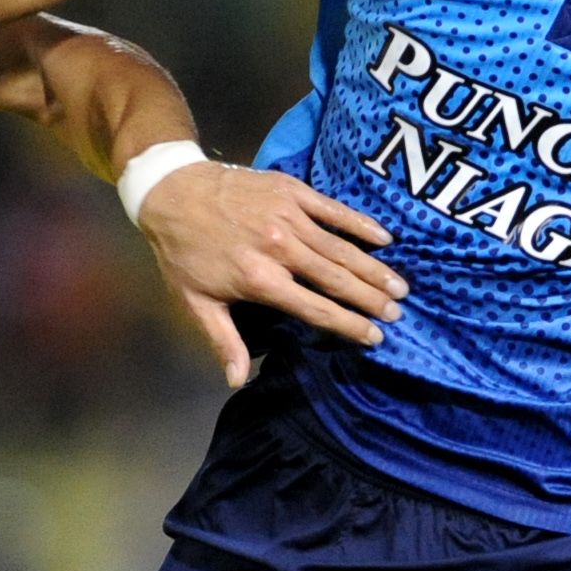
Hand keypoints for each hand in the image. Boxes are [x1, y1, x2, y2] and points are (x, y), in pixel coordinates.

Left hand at [135, 165, 405, 387]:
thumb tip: (237, 380)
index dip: (349, 325)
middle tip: (397, 313)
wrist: (171, 190)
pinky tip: (385, 238)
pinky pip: (333, 210)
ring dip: (373, 269)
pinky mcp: (292, 191)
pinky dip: (360, 225)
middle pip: (336, 280)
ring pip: (341, 248)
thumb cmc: (183, 252)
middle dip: (370, 299)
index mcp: (260, 280)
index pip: (316, 309)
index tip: (375, 336)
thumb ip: (223, 340)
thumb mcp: (196, 301)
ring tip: (400, 286)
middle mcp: (280, 250)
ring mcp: (288, 217)